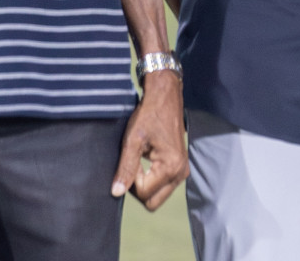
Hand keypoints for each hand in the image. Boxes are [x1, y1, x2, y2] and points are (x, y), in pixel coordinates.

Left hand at [112, 71, 188, 209]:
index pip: (143, 193)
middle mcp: (181, 173)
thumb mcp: (132, 140)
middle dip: (138, 189)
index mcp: (171, 167)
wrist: (165, 97)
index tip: (130, 159)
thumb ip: (125, 168)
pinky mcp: (180, 167)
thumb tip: (116, 193)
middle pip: (153, 202)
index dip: (130, 181)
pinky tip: (147, 160)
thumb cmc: (148, 115)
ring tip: (140, 160)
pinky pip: (163, 185)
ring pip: (158, 196)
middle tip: (133, 165)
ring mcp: (182, 171)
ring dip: (145, 184)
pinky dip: (152, 178)